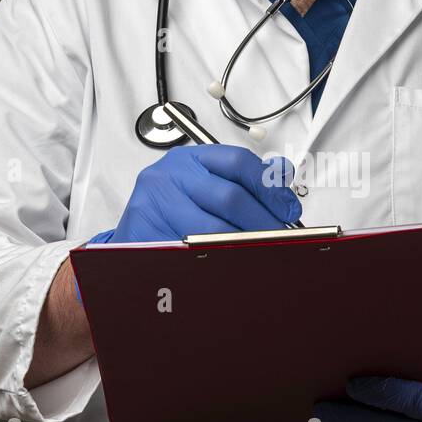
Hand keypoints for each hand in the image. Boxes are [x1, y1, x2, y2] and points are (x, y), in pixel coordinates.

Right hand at [101, 145, 299, 243]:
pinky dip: (216, 258)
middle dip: (262, 221)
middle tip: (280, 236)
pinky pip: (190, 249)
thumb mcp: (208, 186)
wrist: (133, 234)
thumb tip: (282, 175)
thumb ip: (245, 181)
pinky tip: (231, 262)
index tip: (288, 209)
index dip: (269, 188)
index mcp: (192, 159)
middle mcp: (171, 174)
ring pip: (211, 228)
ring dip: (243, 243)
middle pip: (230, 196)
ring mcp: (155, 201)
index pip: (239, 162)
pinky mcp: (144, 229)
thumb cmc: (173, 210)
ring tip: (260, 251)